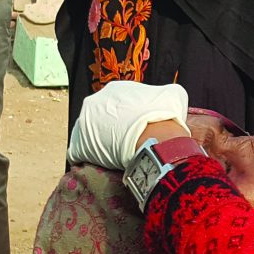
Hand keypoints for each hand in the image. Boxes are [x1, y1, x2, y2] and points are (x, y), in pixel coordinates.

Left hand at [67, 81, 191, 169]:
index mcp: (115, 89)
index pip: (117, 103)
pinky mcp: (79, 144)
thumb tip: (167, 99)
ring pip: (89, 134)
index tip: (135, 128)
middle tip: (126, 141)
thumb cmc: (165, 117)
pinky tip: (103, 164)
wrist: (156, 137)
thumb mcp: (174, 95)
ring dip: (100, 143)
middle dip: (111, 128)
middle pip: (100, 117)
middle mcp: (95, 100)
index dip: (127, 117)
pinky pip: (79, 152)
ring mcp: (85, 121)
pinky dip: (89, 158)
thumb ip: (165, 94)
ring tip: (115, 154)